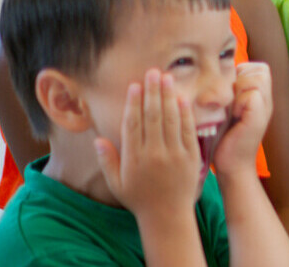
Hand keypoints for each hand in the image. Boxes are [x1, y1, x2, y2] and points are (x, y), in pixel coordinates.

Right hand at [97, 69, 202, 217]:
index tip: (134, 85)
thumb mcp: (116, 182)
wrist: (167, 216)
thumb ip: (107, 160)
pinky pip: (187, 131)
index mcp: (134, 158)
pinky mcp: (191, 157)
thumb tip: (97, 138)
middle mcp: (154, 154)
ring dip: (168, 97)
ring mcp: (174, 154)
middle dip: (152, 92)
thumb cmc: (138, 198)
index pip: (133, 124)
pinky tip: (182, 99)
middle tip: (153, 72)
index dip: (133, 103)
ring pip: (170, 120)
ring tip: (167, 78)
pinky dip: (185, 114)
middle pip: (153, 117)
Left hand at [214, 62, 271, 175]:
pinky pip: (253, 95)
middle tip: (231, 98)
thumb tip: (213, 74)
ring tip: (232, 106)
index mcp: (259, 97)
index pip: (259, 68)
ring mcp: (265, 109)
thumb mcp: (226, 110)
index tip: (230, 90)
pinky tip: (233, 116)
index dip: (243, 72)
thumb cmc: (224, 139)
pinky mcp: (259, 118)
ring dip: (241, 88)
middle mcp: (266, 101)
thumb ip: (228, 92)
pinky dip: (240, 102)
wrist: (232, 165)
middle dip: (242, 78)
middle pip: (261, 70)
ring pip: (258, 78)